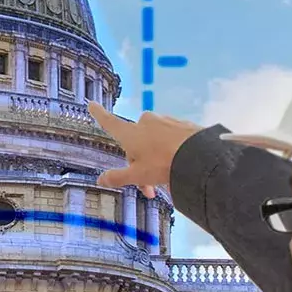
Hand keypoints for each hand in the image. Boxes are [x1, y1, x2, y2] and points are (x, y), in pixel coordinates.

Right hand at [86, 103, 205, 199]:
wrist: (200, 155)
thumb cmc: (164, 163)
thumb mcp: (138, 174)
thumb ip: (117, 177)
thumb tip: (100, 179)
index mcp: (130, 133)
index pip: (110, 122)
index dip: (99, 114)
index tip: (92, 104)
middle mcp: (145, 122)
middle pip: (136, 142)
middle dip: (140, 163)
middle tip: (149, 186)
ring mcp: (165, 121)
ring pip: (155, 141)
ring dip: (156, 159)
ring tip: (167, 179)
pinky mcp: (182, 124)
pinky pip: (171, 138)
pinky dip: (171, 151)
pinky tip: (179, 165)